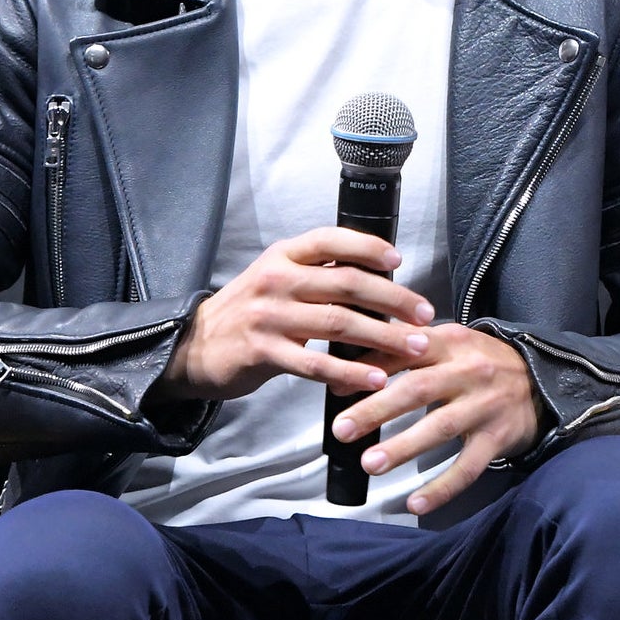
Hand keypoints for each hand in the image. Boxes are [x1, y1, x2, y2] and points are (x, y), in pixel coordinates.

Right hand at [156, 228, 435, 400]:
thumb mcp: (278, 278)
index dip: (368, 247)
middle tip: (425, 314)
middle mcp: (277, 279)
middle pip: (347, 283)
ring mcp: (269, 315)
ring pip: (338, 322)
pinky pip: (316, 362)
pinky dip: (351, 370)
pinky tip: (376, 379)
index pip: (331, 240)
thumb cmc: (249, 312)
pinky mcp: (264, 352)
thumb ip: (319, 274)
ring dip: (383, 336)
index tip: (400, 261)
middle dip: (394, 299)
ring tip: (414, 347)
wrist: (194, 347)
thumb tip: (379, 277)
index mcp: (284, 256)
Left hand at [328, 324, 542, 515]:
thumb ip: (402, 352)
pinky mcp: (497, 437)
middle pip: (418, 389)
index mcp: (452, 343)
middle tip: (342, 429)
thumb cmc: (481, 362)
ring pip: (440, 428)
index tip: (337, 388)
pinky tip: (415, 504)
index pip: (407, 351)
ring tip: (370, 464)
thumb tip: (346, 372)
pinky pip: (467, 466)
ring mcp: (485, 406)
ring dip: (403, 447)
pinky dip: (442, 488)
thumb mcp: (448, 344)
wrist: (542, 380)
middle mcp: (470, 372)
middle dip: (377, 409)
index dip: (371, 368)